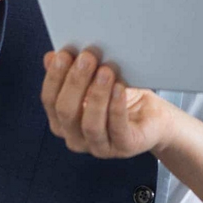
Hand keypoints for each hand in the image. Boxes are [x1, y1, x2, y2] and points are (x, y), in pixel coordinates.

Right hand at [40, 49, 175, 158]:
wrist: (152, 117)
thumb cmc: (121, 97)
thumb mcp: (94, 81)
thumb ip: (72, 71)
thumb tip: (51, 57)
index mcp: (63, 121)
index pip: (50, 100)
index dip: (54, 77)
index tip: (64, 54)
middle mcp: (76, 138)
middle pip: (66, 112)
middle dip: (75, 82)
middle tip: (87, 58)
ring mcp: (99, 147)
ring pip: (90, 124)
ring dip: (97, 95)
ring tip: (106, 71)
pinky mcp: (124, 147)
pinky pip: (117, 129)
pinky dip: (116, 107)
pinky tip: (119, 88)